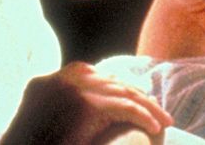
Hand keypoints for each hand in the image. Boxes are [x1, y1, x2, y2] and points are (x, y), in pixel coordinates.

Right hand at [0, 62, 171, 144]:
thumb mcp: (41, 123)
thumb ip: (58, 111)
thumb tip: (80, 113)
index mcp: (46, 81)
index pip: (91, 75)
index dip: (117, 88)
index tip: (135, 100)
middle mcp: (59, 79)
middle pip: (110, 81)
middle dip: (136, 96)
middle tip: (157, 112)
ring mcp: (73, 90)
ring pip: (123, 93)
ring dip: (147, 108)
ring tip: (163, 122)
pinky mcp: (87, 106)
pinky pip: (126, 108)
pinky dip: (145, 117)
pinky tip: (156, 128)